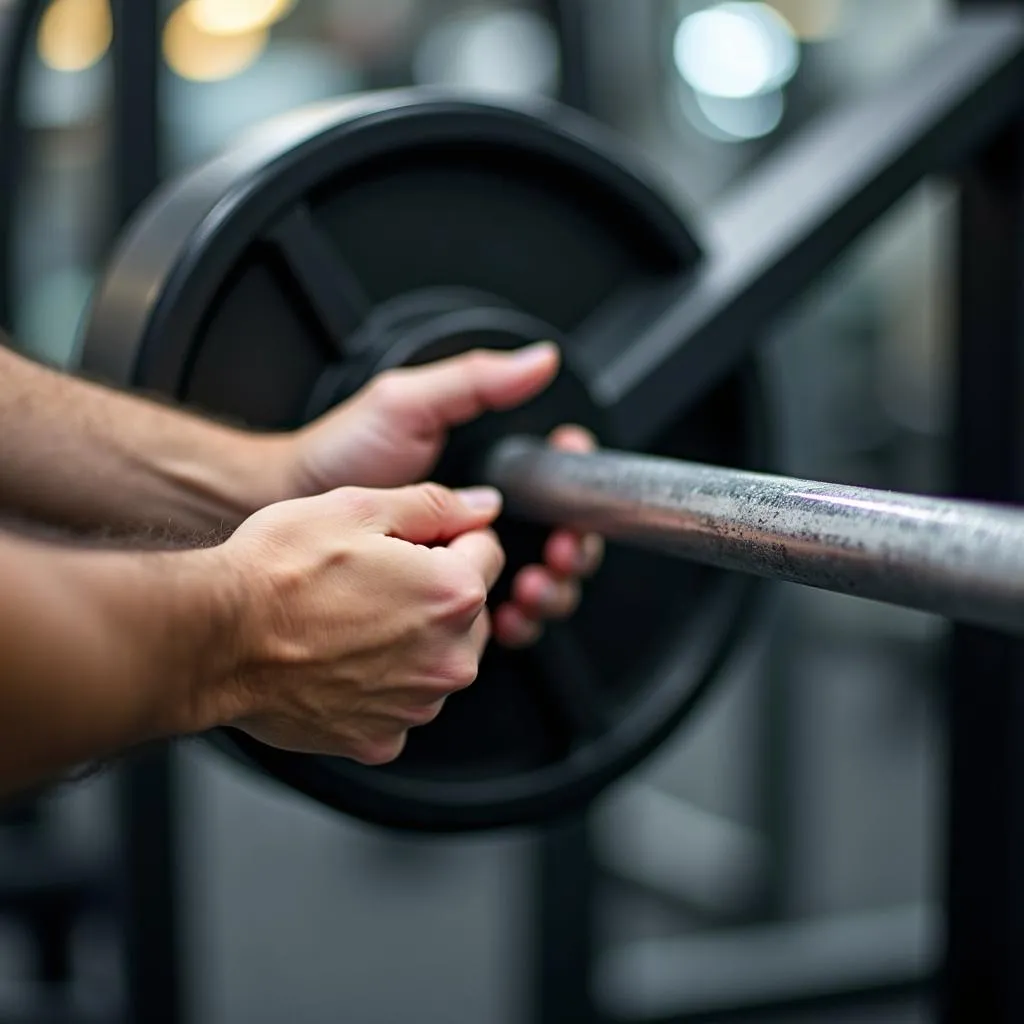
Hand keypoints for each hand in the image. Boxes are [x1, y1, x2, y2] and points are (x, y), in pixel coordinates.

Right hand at [206, 482, 504, 764]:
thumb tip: (480, 507)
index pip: (488, 552)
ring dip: (410, 640)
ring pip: (435, 659)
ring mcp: (415, 706)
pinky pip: (398, 704)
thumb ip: (434, 505)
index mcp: (453, 595)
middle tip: (371, 579)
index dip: (447, 537)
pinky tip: (337, 660)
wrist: (215, 638)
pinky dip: (378, 685)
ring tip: (347, 619)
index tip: (411, 542)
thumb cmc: (277, 572)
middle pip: (468, 613)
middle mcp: (448, 659)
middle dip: (433, 592)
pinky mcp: (378, 738)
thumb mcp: (358, 507)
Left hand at [286, 343, 603, 646]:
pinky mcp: (450, 601)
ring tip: (532, 588)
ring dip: (554, 591)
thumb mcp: (408, 404)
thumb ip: (474, 381)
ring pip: (546, 585)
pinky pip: (505, 621)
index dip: (582, 490)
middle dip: (574, 552)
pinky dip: (520, 623)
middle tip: (558, 552)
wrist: (290, 506)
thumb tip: (539, 361)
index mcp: (494, 469)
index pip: (562, 481)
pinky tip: (508, 619)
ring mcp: (474, 562)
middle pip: (566, 541)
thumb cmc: (343, 451)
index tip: (577, 492)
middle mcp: (492, 518)